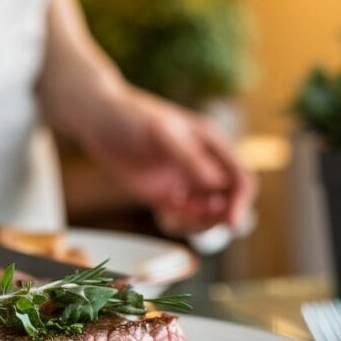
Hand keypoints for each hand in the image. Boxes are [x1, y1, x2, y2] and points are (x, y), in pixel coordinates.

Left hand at [76, 84, 256, 234]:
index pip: (241, 177)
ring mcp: (183, 182)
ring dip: (199, 224)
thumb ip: (189, 158)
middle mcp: (202, 166)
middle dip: (220, 216)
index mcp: (211, 145)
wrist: (99, 119)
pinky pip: (180, 219)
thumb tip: (217, 184)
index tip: (231, 220)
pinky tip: (164, 216)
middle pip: (228, 201)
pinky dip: (178, 225)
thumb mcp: (163, 133)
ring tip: (176, 216)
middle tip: (199, 220)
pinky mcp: (162, 195)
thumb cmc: (134, 115)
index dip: (241, 201)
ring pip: (206, 214)